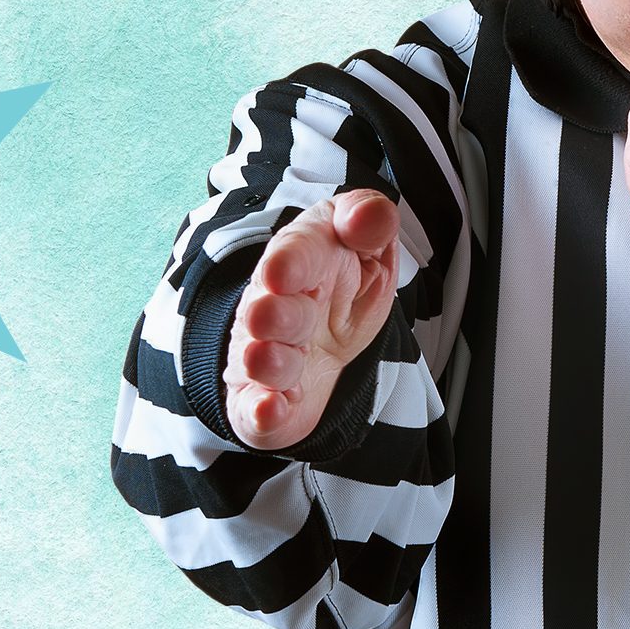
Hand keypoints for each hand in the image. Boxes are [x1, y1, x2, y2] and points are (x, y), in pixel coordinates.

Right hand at [223, 190, 400, 450]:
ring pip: (262, 362)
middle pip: (269, 311)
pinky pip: (256, 411)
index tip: (283, 271)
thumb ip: (368, 222)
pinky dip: (261, 413)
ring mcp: (265, 356)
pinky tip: (271, 411)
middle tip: (267, 317)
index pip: (294, 255)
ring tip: (271, 361)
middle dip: (270, 315)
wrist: (319, 336)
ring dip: (267, 364)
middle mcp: (274, 308)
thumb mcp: (363, 246)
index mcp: (301, 262)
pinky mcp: (262, 401)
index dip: (289, 263)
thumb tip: (373, 215)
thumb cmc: (340, 281)